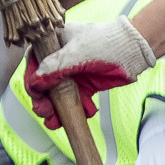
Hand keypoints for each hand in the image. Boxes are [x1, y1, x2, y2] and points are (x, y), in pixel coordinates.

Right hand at [23, 17, 156, 127]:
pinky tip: (83, 114)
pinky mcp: (85, 85)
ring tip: (56, 123)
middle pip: (43, 82)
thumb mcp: (77, 53)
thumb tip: (35, 82)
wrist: (133, 50)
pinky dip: (75, 110)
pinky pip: (74, 101)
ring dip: (56, 110)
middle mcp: (61, 57)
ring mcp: (73, 72)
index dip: (31, 79)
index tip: (35, 94)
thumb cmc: (106, 42)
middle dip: (42, 100)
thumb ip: (55, 67)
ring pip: (57, 95)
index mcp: (54, 41)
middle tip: (45, 112)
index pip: (34, 61)